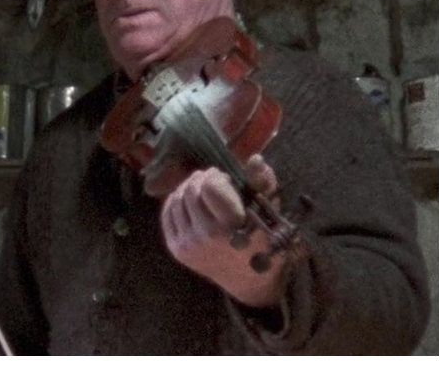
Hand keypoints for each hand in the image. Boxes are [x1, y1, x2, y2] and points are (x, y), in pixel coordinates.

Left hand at [160, 154, 286, 307]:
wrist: (248, 281)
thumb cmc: (262, 240)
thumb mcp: (269, 212)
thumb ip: (263, 182)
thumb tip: (255, 158)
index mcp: (231, 226)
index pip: (209, 186)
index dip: (216, 176)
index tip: (224, 177)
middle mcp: (206, 236)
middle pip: (191, 190)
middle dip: (201, 179)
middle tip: (212, 179)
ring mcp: (188, 244)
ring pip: (177, 200)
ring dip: (188, 187)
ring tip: (201, 188)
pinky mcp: (177, 250)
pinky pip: (168, 215)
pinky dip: (175, 201)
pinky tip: (187, 199)